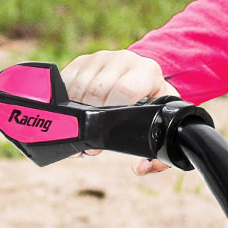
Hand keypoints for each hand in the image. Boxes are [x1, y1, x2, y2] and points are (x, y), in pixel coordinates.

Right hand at [64, 49, 172, 173]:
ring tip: (84, 129)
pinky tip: (73, 115)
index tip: (106, 137)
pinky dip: (65, 102)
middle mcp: (123, 60)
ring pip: (77, 88)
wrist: (142, 74)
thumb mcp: (162, 122)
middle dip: (91, 120)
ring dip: (76, 113)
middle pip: (96, 91)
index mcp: (147, 72)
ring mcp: (100, 58)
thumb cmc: (152, 103)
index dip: (112, 116)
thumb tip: (139, 169)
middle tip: (92, 141)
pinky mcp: (81, 61)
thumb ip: (158, 153)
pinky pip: (65, 82)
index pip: (124, 89)